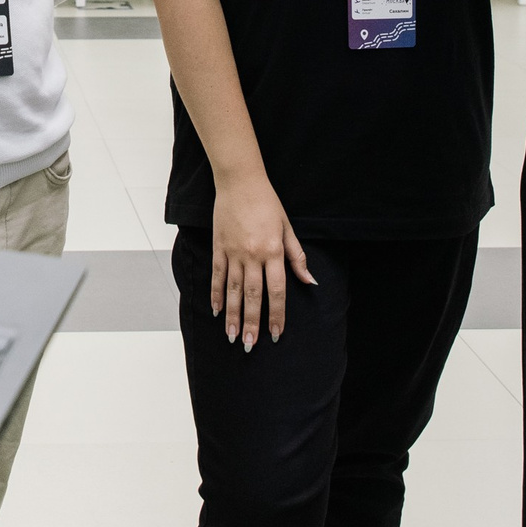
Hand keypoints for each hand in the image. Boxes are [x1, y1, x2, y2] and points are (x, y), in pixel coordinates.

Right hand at [211, 171, 312, 349]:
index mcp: (273, 251)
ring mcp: (233, 252)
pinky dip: (216, 294)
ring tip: (232, 336)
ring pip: (234, 290)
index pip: (277, 290)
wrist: (240, 181)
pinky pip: (217, 275)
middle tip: (250, 345)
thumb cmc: (267, 203)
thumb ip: (296, 256)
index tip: (276, 334)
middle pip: (254, 295)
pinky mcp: (219, 247)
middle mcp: (253, 255)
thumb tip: (309, 280)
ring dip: (233, 315)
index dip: (276, 314)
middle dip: (253, 322)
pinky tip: (217, 310)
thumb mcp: (287, 228)